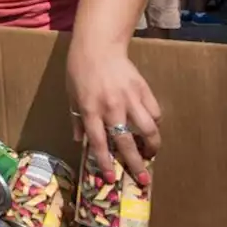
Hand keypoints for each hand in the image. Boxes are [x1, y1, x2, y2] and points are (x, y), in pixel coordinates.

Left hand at [66, 41, 161, 185]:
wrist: (98, 45)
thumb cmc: (79, 70)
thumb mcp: (71, 95)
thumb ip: (77, 119)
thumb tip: (79, 140)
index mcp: (90, 109)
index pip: (99, 142)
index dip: (105, 162)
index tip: (110, 178)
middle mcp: (111, 107)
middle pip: (126, 141)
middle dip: (135, 164)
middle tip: (143, 180)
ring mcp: (130, 98)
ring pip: (148, 129)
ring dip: (152, 146)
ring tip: (151, 154)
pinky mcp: (143, 89)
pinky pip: (154, 112)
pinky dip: (155, 124)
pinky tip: (152, 129)